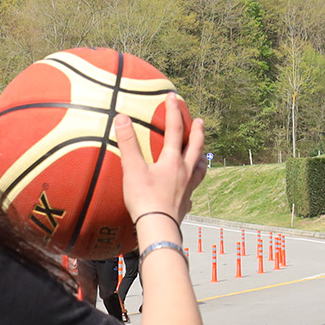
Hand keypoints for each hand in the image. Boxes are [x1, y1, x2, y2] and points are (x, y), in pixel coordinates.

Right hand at [112, 94, 203, 234]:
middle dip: (197, 131)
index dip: (174, 111)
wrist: (158, 228)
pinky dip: (192, 186)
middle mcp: (184, 172)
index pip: (175, 129)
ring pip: (199, 169)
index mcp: (172, 161)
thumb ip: (128, 143)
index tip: (173, 96)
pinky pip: (192, 192)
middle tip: (199, 121)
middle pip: (195, 147)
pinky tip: (189, 190)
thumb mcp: (132, 169)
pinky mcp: (186, 204)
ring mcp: (187, 189)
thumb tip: (121, 117)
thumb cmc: (144, 199)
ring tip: (203, 154)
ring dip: (201, 157)